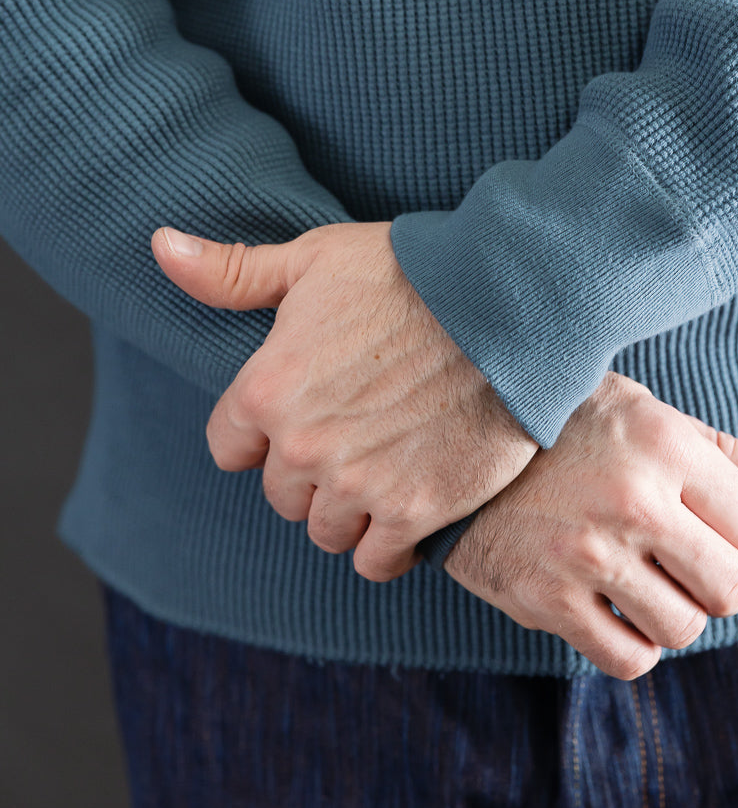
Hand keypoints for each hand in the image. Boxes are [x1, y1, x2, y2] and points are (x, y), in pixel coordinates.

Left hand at [151, 221, 536, 580]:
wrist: (507, 302)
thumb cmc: (409, 271)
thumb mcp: (313, 258)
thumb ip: (231, 271)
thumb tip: (160, 248)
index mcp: (265, 388)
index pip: (230, 447)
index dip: (264, 430)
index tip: (307, 409)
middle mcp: (301, 446)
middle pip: (281, 492)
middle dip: (311, 467)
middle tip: (358, 429)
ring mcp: (357, 484)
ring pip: (325, 529)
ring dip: (349, 506)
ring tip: (386, 464)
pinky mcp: (413, 511)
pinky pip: (376, 560)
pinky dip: (388, 541)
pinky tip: (409, 501)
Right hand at [443, 372, 737, 679]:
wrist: (448, 443)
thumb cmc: (560, 423)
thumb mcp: (640, 412)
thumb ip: (722, 452)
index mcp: (661, 441)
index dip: (730, 525)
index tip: (695, 514)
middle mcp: (631, 498)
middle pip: (729, 586)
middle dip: (713, 582)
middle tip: (679, 561)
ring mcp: (587, 553)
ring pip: (683, 629)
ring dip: (673, 616)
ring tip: (644, 583)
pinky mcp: (546, 599)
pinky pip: (629, 658)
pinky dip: (632, 645)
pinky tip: (612, 608)